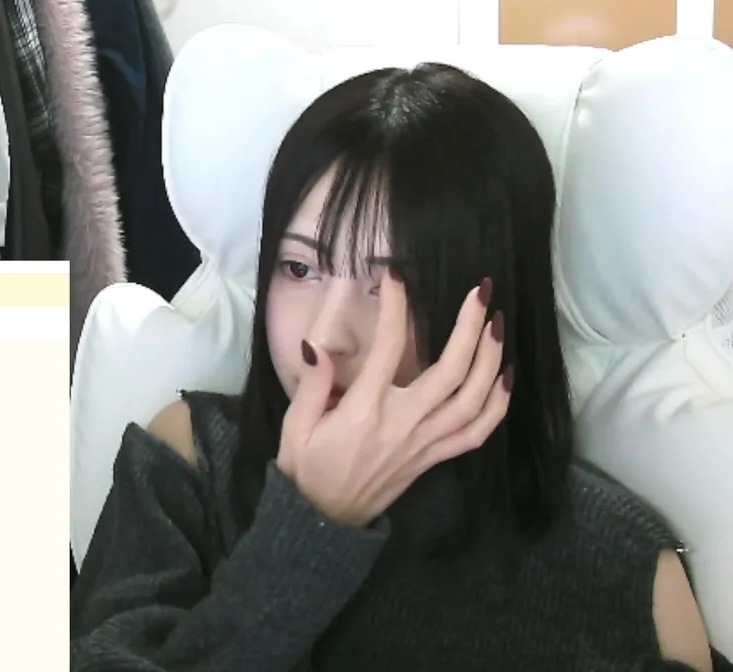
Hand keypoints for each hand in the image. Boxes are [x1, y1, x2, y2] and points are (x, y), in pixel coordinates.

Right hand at [275, 270, 512, 527]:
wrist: (325, 523)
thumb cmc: (307, 471)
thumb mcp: (295, 429)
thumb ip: (311, 386)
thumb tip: (318, 346)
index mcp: (365, 411)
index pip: (389, 348)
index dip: (397, 308)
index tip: (397, 277)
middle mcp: (403, 424)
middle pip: (451, 370)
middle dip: (470, 327)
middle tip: (480, 292)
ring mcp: (424, 443)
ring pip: (473, 399)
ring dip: (492, 361)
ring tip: (499, 325)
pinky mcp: (433, 459)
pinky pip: (476, 433)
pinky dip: (497, 406)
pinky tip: (504, 378)